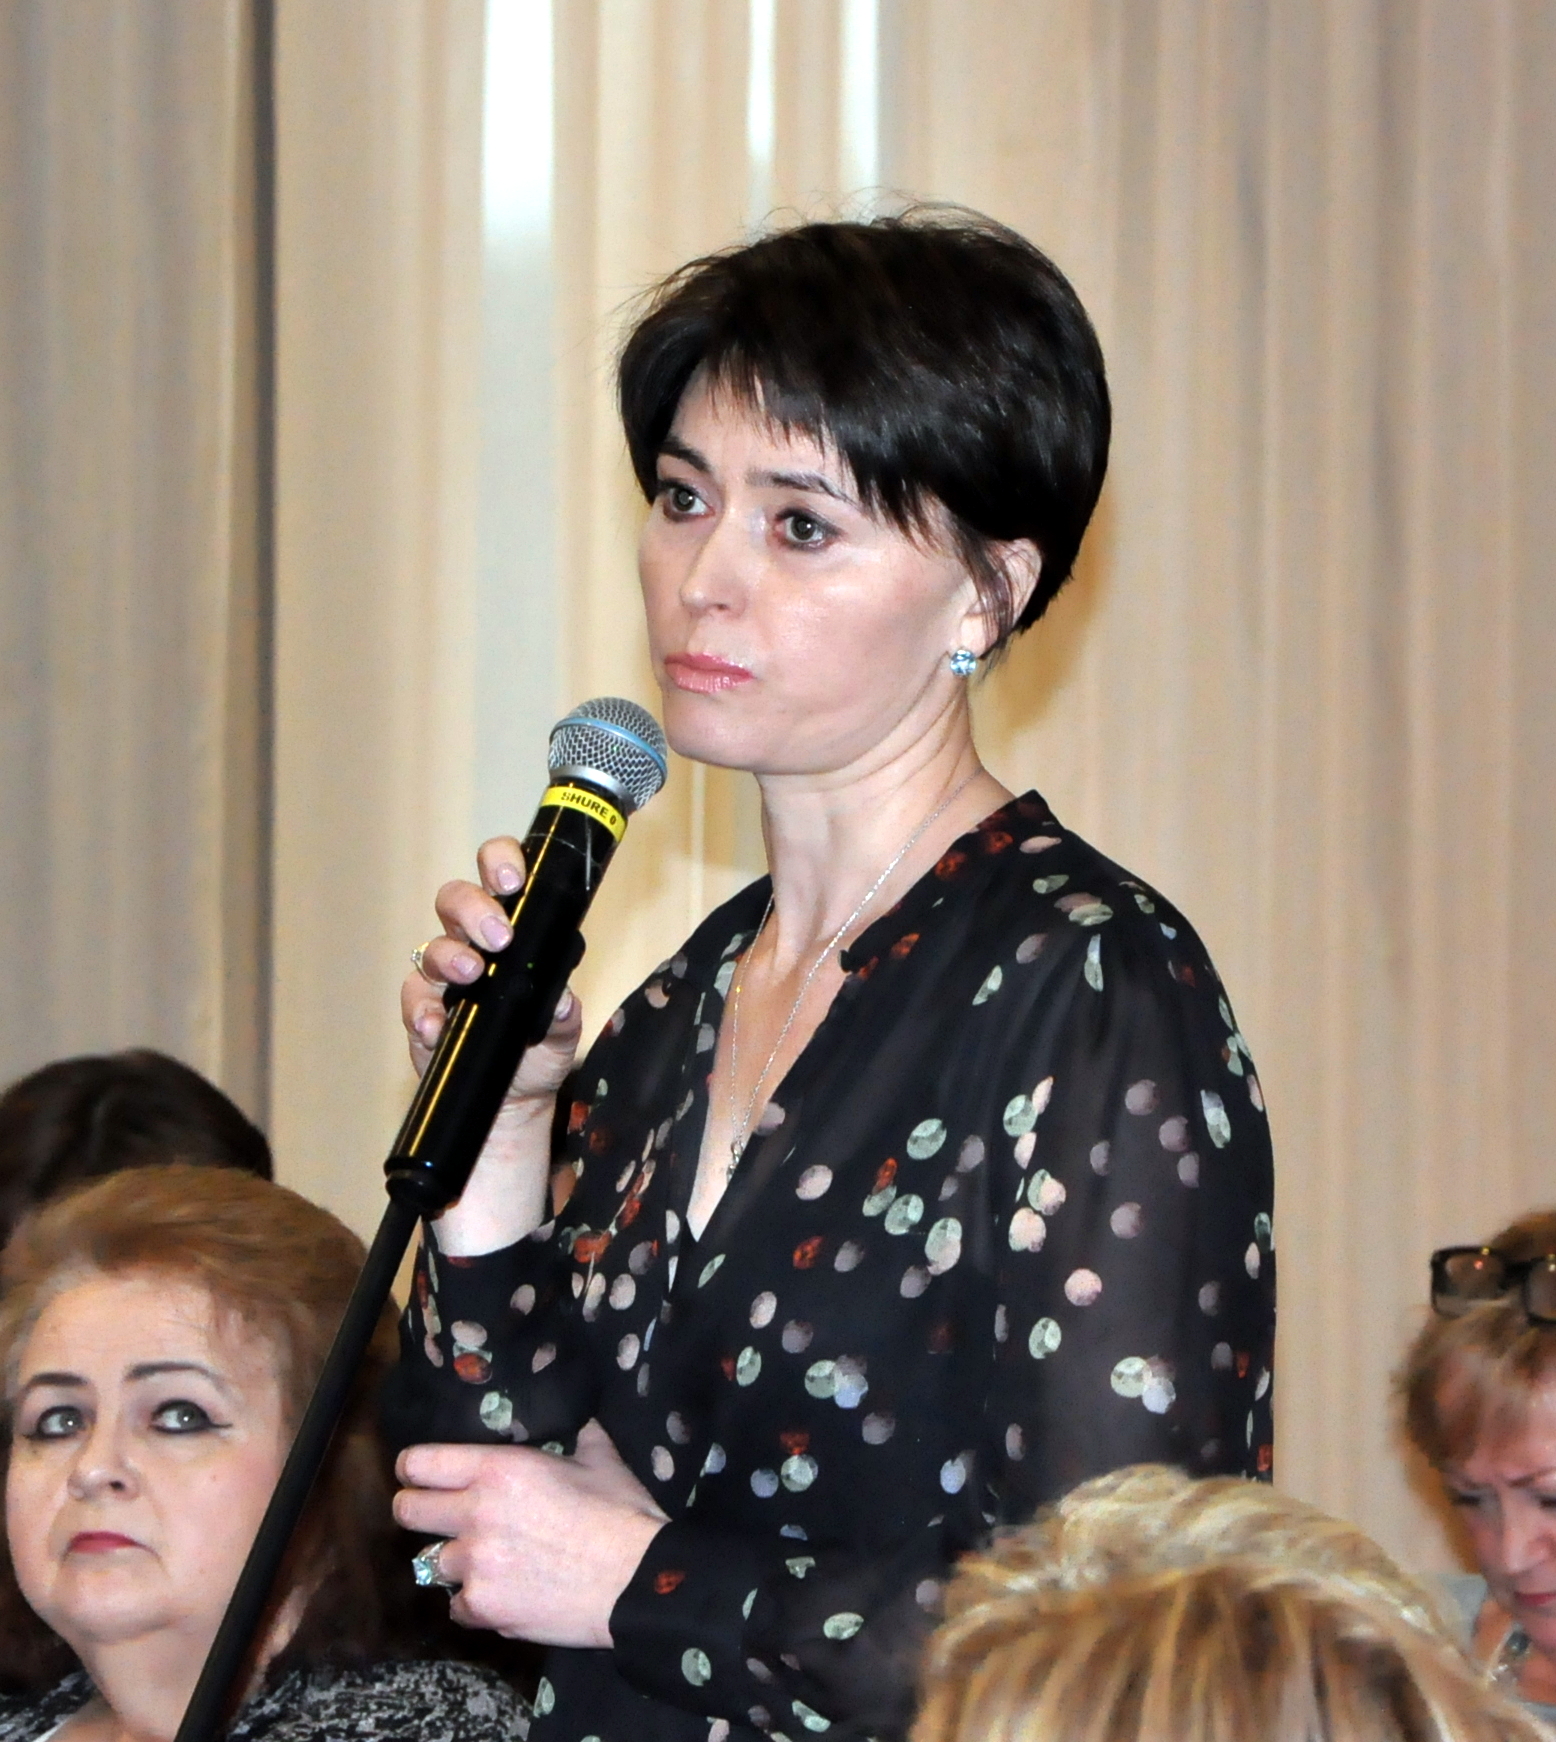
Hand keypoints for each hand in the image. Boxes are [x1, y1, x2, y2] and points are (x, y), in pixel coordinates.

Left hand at [395, 1421, 667, 1646]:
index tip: (419, 1474)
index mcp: (498, 1469)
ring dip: (455, 1561)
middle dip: (418, 1511)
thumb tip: (580, 1419)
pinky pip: (456, 1606)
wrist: (638, 1582)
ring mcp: (476, 1566)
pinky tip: (500, 1593)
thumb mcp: (601, 1459)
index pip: (419, 1463)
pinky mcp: (484, 1609)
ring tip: (486, 1560)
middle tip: (442, 1516)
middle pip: (407, 1511)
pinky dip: (473, 1601)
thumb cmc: (621, 1514)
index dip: (414, 1468)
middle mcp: (476, 1514)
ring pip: (432, 1563)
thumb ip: (578, 1436)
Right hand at [401, 836, 584, 1109]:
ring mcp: (442, 976)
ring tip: (473, 973)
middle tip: (501, 936)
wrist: (513, 1098)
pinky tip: (438, 1025)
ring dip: (450, 955)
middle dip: (475, 909)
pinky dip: (424, 1011)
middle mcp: (471, 942)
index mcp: (511, 926)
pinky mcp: (421, 1011)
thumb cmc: (538, 1048)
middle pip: (455, 899)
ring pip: (432, 945)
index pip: (499, 875)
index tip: (515, 881)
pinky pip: (414, 999)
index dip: (501, 863)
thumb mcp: (563, 1030)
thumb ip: (564, 1012)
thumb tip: (560, 999)